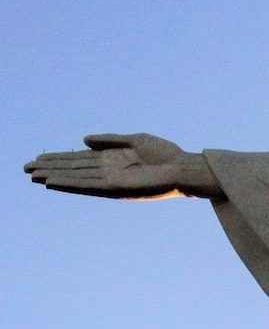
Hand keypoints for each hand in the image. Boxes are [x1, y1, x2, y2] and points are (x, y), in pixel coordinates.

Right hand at [24, 133, 220, 198]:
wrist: (184, 167)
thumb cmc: (165, 154)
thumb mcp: (134, 140)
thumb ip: (109, 140)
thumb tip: (84, 140)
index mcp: (111, 159)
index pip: (79, 160)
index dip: (59, 158)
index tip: (39, 157)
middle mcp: (108, 172)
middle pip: (73, 170)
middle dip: (50, 168)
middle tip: (26, 168)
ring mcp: (111, 181)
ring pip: (76, 179)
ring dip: (54, 177)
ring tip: (33, 175)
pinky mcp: (116, 189)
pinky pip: (88, 186)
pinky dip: (70, 184)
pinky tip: (53, 182)